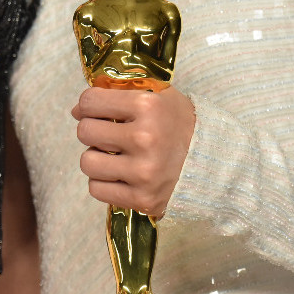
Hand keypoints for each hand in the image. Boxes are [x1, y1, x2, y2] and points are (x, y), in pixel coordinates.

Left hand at [71, 86, 194, 216]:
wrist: (217, 165)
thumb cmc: (181, 126)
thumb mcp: (158, 96)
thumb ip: (118, 94)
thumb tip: (76, 110)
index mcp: (148, 106)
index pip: (90, 101)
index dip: (89, 105)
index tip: (97, 111)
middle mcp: (145, 138)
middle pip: (84, 131)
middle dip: (93, 131)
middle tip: (109, 135)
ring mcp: (143, 172)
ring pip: (86, 162)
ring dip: (97, 159)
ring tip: (116, 156)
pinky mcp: (142, 198)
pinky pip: (96, 189)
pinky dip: (104, 183)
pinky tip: (121, 176)